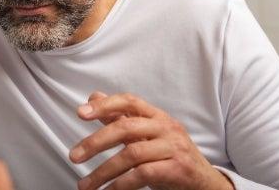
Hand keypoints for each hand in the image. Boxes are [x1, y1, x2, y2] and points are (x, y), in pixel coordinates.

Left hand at [69, 92, 233, 189]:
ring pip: (131, 154)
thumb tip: (93, 98)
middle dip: (95, 142)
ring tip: (85, 185)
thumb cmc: (170, 155)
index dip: (105, 104)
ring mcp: (173, 147)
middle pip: (126, 127)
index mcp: (157, 115)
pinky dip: (122, 184)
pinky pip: (143, 175)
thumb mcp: (147, 134)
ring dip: (103, 171)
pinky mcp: (178, 169)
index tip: (81, 113)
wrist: (205, 181)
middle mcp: (166, 127)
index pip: (129, 100)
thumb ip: (120, 117)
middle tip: (74, 156)